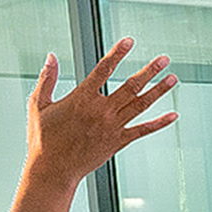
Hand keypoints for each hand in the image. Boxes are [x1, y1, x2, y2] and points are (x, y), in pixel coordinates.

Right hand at [23, 40, 178, 182]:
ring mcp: (112, 127)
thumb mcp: (39, 105)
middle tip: (164, 59)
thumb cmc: (43, 139)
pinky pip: (143, 130)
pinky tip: (173, 115)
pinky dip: (159, 123)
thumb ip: (47, 78)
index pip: (104, 69)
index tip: (129, 41)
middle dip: (149, 71)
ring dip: (158, 91)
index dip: (117, 53)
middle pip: (131, 86)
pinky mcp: (118, 142)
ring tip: (173, 79)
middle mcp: (101, 111)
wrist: (53, 169)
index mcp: (82, 98)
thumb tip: (50, 57)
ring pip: (140, 105)